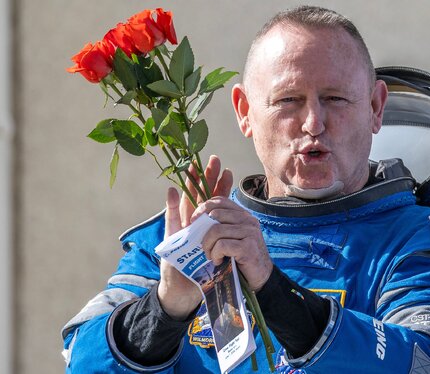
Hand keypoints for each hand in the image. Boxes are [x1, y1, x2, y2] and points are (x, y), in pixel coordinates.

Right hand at [157, 156, 231, 318]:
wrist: (184, 291)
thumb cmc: (202, 272)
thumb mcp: (219, 250)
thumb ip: (225, 237)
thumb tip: (237, 225)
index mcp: (205, 225)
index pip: (214, 202)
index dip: (219, 186)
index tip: (227, 170)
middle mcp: (192, 223)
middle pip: (200, 196)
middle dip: (206, 178)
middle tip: (213, 159)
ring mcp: (181, 228)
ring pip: (187, 202)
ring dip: (189, 185)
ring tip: (194, 166)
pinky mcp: (171, 238)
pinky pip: (171, 219)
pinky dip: (171, 205)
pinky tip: (172, 190)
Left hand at [194, 158, 272, 290]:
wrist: (259, 277)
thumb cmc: (240, 258)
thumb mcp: (231, 237)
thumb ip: (220, 225)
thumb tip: (197, 216)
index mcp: (243, 215)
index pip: (220, 201)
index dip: (203, 208)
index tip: (194, 222)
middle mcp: (248, 220)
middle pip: (215, 215)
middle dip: (202, 232)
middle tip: (203, 247)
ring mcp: (250, 233)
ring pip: (216, 230)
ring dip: (207, 246)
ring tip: (210, 256)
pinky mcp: (248, 247)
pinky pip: (222, 245)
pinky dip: (215, 255)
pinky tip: (218, 262)